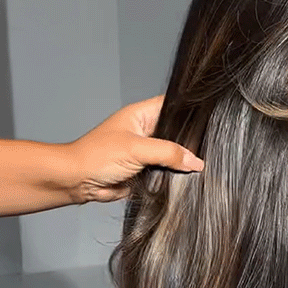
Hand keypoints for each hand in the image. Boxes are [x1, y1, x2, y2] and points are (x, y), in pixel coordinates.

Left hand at [66, 96, 203, 203]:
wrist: (78, 181)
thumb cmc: (96, 156)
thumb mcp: (136, 149)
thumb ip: (168, 153)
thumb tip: (194, 161)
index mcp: (141, 115)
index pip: (171, 106)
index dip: (188, 111)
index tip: (208, 120)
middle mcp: (146, 131)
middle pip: (176, 133)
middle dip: (188, 142)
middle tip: (206, 148)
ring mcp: (146, 152)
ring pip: (173, 155)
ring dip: (180, 162)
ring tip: (197, 165)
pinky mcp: (145, 171)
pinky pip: (166, 172)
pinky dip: (173, 176)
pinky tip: (184, 178)